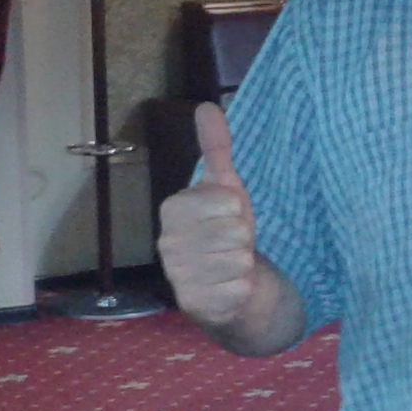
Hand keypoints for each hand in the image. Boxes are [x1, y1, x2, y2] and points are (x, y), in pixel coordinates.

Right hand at [157, 103, 259, 331]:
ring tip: (230, 265)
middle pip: (236, 231)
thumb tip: (207, 106)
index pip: (229, 200)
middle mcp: (167, 242)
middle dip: (244, 238)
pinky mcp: (194, 305)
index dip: (240, 211)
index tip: (229, 219)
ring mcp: (178, 275)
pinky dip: (243, 288)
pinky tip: (230, 288)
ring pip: (239, 259)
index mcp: (173, 209)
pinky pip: (239, 287)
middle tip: (232, 245)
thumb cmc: (226, 233)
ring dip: (244, 264)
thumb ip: (216, 149)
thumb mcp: (225, 189)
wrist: (228, 286)